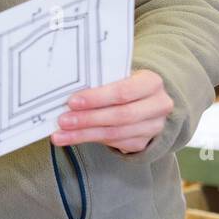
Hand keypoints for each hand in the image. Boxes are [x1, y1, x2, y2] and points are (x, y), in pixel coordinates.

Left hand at [51, 69, 172, 154]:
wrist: (145, 99)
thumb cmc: (124, 82)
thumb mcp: (118, 74)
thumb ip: (99, 80)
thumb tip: (65, 90)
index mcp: (152, 83)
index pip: (123, 92)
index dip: (97, 98)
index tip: (72, 102)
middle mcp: (158, 106)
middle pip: (120, 116)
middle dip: (88, 119)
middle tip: (63, 121)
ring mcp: (153, 127)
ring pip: (116, 133)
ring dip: (84, 135)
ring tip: (60, 135)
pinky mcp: (144, 142)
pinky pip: (115, 143)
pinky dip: (91, 140)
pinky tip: (73, 138)